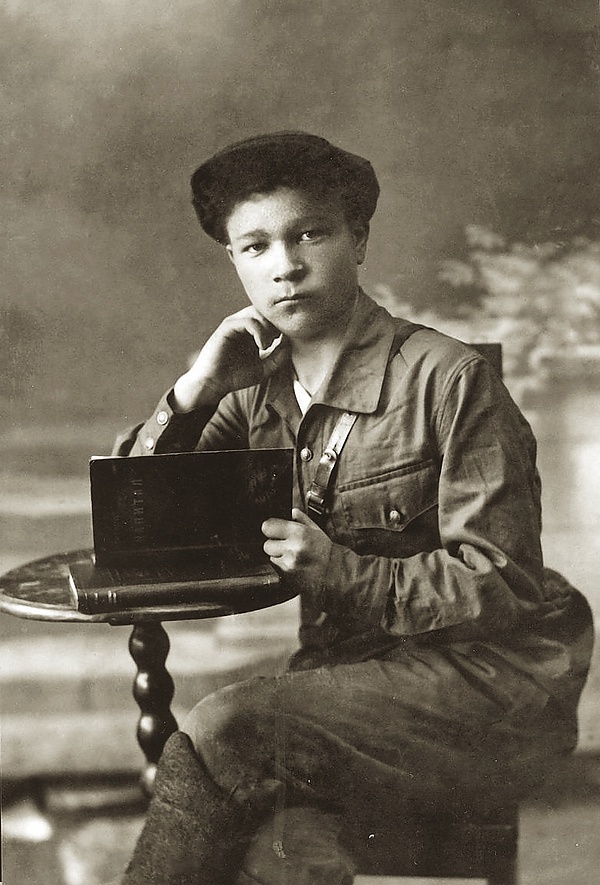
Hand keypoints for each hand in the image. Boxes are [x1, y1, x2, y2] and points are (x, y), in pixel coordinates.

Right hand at [173, 306, 289, 411]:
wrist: (213, 384)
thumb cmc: (235, 377)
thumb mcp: (263, 369)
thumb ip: (278, 358)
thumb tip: (289, 343)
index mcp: (250, 332)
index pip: (270, 319)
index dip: (281, 327)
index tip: (285, 342)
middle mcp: (242, 325)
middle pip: (265, 312)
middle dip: (275, 325)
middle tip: (277, 341)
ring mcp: (234, 324)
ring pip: (257, 313)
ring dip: (268, 328)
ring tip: (267, 346)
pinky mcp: (227, 328)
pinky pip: (247, 321)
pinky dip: (259, 331)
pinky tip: (262, 346)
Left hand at [262, 508, 332, 596]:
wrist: (336, 573)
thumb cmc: (326, 552)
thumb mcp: (317, 531)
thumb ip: (303, 520)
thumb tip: (293, 512)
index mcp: (299, 533)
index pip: (268, 526)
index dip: (270, 528)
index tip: (274, 530)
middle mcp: (292, 548)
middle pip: (267, 544)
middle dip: (274, 544)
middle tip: (287, 546)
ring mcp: (289, 563)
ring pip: (270, 557)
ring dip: (278, 556)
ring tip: (292, 556)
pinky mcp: (287, 575)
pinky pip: (276, 567)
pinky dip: (282, 566)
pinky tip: (294, 565)